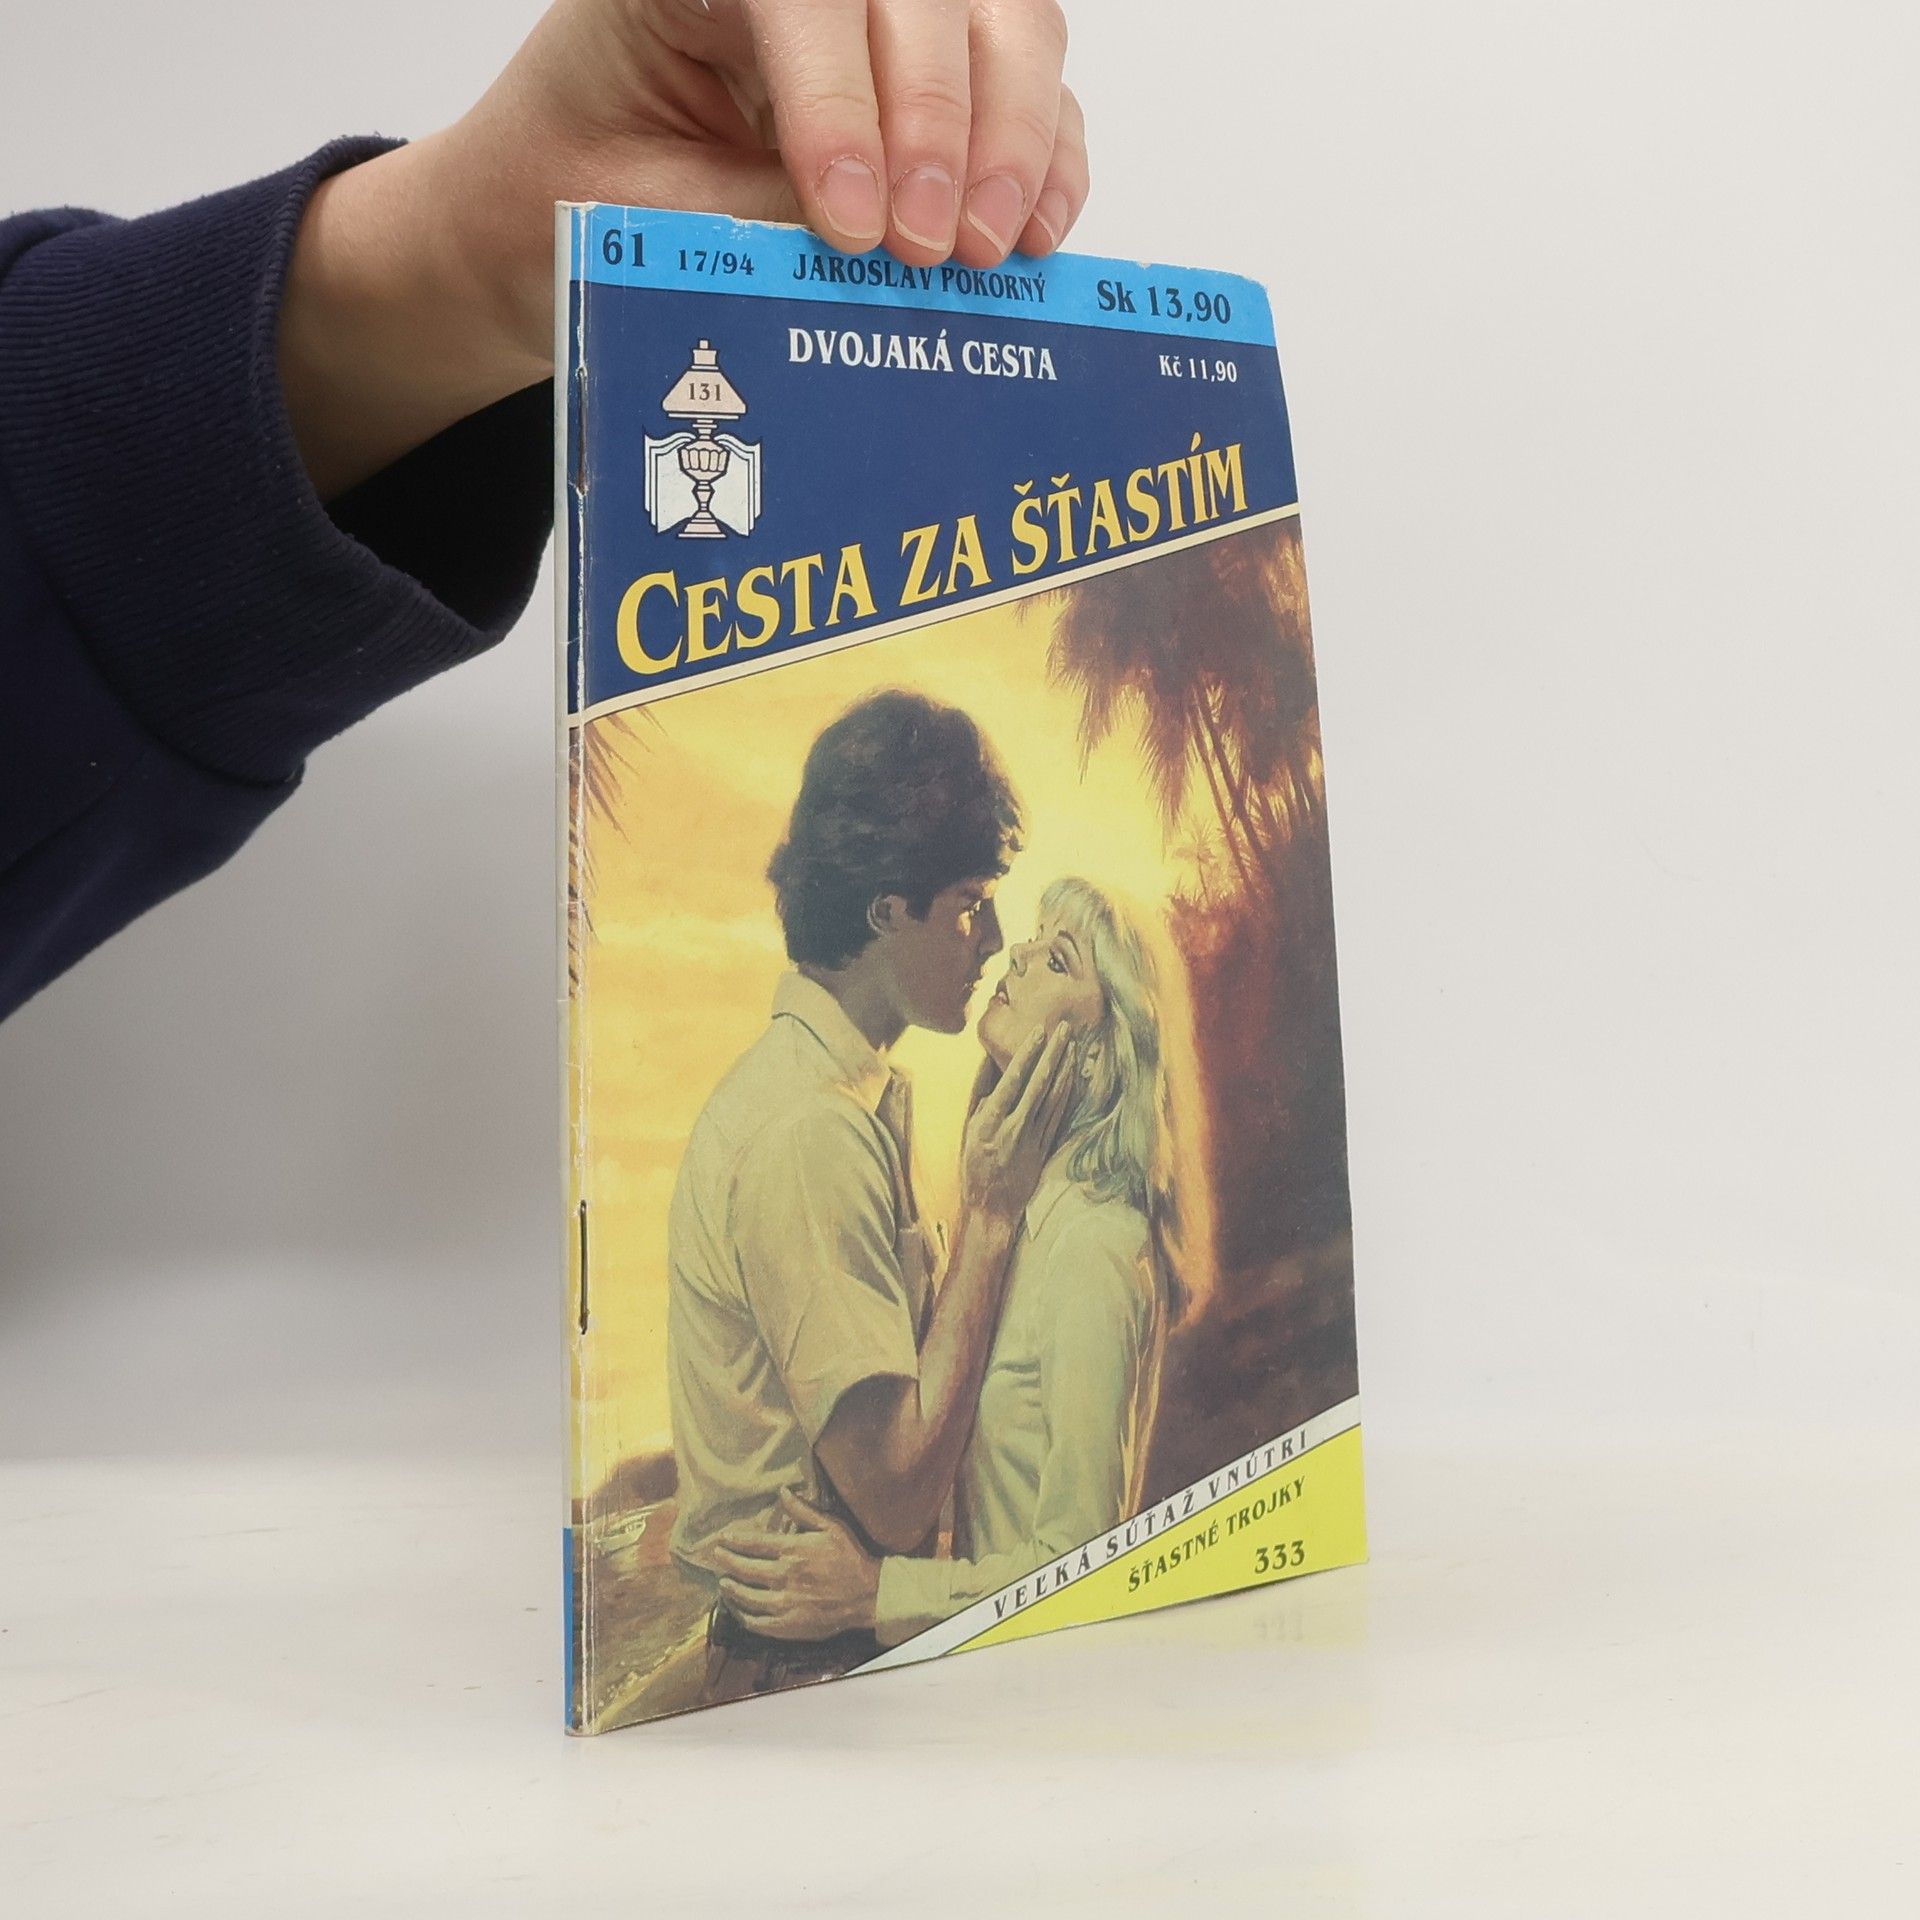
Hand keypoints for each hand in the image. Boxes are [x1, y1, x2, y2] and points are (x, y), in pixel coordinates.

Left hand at [281, 0, 1088, 494]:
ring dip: (1012, 140)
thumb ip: (759, 217)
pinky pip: (1034, 93)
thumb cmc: (580, 195)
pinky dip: (1050, 161)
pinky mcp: (940, 86)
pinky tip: (1033, 238)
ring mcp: (887, 24)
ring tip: (986, 252)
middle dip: (941, 122)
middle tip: (926, 249)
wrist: (556, 212)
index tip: (851, 223)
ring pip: (1007, 23)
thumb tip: (882, 252)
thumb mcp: (647, 214)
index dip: (841, 102)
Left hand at [712, 1489, 880, 1639]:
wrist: (868, 1595)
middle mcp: (784, 1576)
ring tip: (722, 1582)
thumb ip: (804, 1510)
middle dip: (727, 1562)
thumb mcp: (831, 1526)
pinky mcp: (788, 1625)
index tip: (722, 1538)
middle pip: (745, 1569)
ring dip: (730, 1589)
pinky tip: (737, 1609)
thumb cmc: (849, 1557)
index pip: (754, 1544)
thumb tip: (782, 1491)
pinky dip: (742, 1615)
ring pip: (746, 1597)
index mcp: (793, 1550)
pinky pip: (757, 1622)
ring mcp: (784, 1603)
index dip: (735, 1540)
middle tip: (715, 1557)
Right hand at [959, 1021, 1074, 1224]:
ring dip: (1065, 1069)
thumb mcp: (968, 1133)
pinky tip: (1073, 1076)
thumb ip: (980, 1100)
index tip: (1039, 1032)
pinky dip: (1066, 1093)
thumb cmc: (974, 1168)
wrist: (992, 1209)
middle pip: (1038, 1084)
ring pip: (1053, 1097)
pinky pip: (1058, 1115)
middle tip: (1065, 1028)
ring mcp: (1032, 1140)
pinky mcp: (1045, 1149)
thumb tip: (991, 1067)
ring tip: (1074, 1045)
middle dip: (1052, 1053)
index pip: (1012, 1080)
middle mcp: (1012, 1129)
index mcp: (988, 1123)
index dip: (1027, 1054)